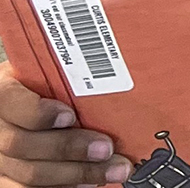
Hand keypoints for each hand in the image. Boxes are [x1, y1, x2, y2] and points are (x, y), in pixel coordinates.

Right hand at [0, 62, 131, 187]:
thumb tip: (111, 83)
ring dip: (77, 174)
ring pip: (28, 175)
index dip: (38, 112)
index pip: (9, 102)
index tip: (69, 115)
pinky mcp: (7, 181)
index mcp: (3, 94)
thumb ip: (67, 82)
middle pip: (20, 144)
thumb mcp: (51, 77)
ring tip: (113, 169)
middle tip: (105, 148)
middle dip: (68, 148)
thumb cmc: (47, 90)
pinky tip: (91, 183)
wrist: (32, 113)